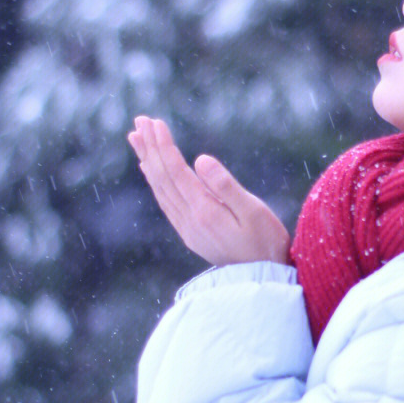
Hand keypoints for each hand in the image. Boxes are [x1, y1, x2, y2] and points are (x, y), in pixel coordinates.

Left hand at [127, 116, 291, 265]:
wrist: (263, 282)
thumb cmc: (266, 243)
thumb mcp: (254, 212)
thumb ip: (226, 186)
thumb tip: (200, 159)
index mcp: (204, 211)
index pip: (177, 172)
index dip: (164, 146)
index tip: (155, 123)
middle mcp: (189, 220)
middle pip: (162, 178)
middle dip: (150, 148)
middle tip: (139, 121)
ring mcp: (188, 228)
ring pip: (160, 189)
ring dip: (148, 161)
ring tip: (137, 138)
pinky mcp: (191, 233)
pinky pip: (165, 201)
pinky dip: (155, 181)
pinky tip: (151, 170)